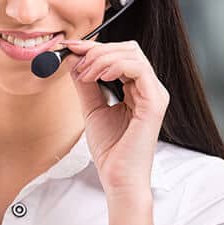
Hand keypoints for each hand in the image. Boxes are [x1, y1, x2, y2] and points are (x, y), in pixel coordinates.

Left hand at [62, 39, 168, 199]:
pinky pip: (138, 69)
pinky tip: (98, 77)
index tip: (69, 48)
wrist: (117, 177)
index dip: (94, 48)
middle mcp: (149, 88)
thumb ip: (84, 84)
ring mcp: (154, 94)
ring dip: (102, 58)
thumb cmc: (110, 149)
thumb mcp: (91, 108)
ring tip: (85, 74)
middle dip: (97, 50)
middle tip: (76, 62)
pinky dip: (114, 66)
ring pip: (132, 54)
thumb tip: (72, 60)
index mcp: (138, 89)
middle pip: (128, 49)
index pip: (120, 55)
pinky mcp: (154, 103)